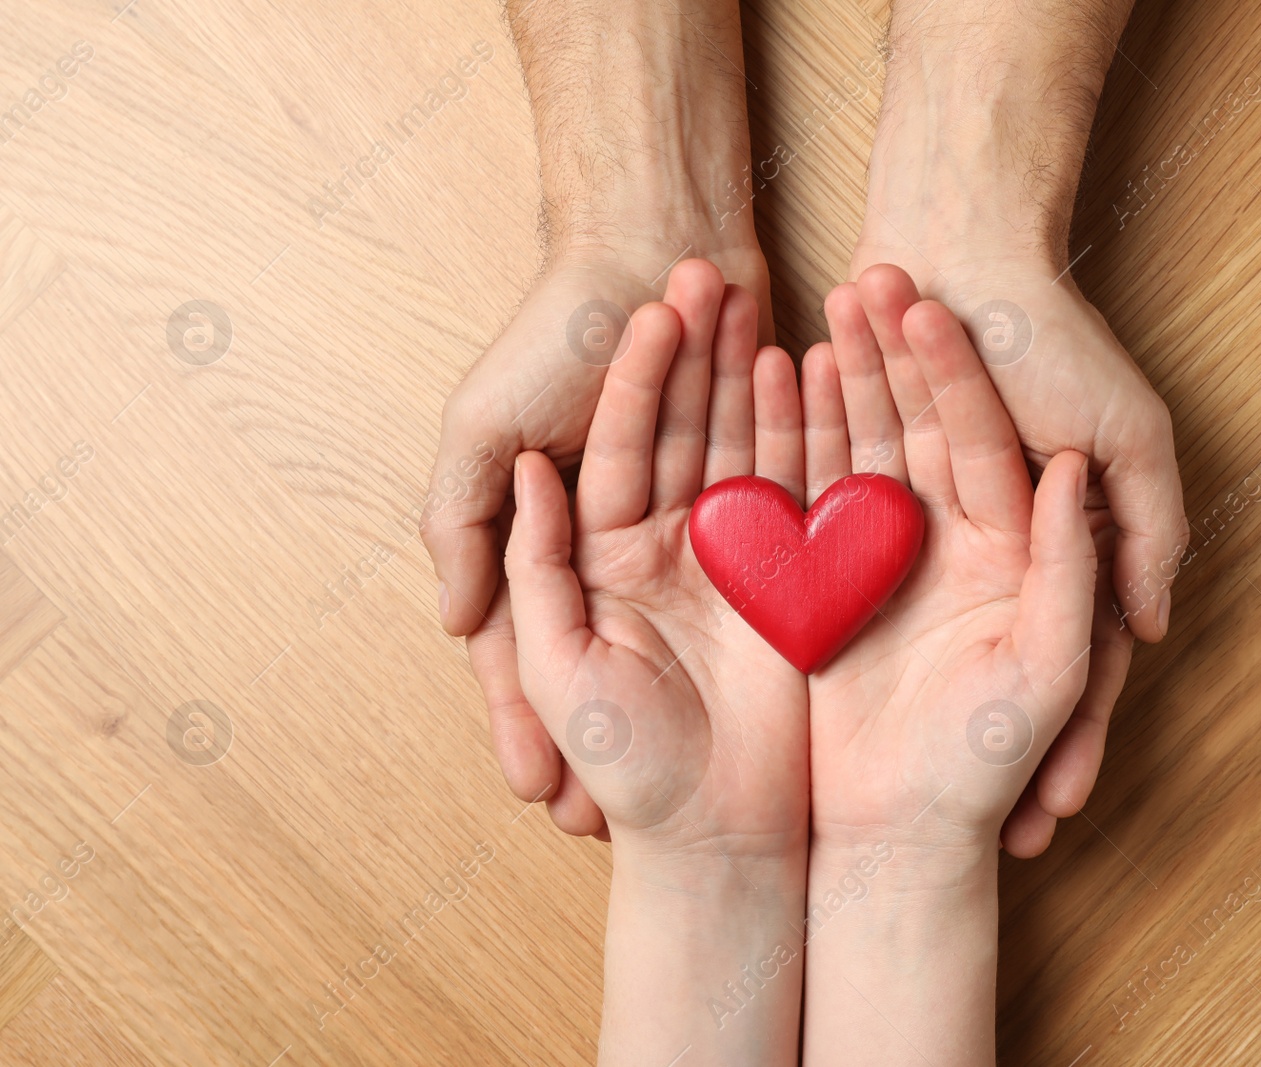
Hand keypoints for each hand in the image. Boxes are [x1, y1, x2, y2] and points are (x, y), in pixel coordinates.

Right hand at [423, 250, 767, 826]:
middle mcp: (627, 535)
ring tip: (697, 783)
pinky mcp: (768, 492)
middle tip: (617, 826)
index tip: (547, 796)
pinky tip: (761, 694)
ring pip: (688, 641)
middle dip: (618, 735)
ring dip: (690, 699)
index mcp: (557, 527)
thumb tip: (449, 620)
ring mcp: (700, 519)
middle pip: (620, 654)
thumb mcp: (484, 426)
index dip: (529, 717)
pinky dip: (754, 646)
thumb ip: (466, 520)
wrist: (665, 239)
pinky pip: (764, 578)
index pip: (533, 640)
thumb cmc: (560, 333)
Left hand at [502, 264, 809, 1062]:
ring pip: (738, 444)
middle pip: (679, 428)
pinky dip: (801, 433)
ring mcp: (731, 558)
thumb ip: (537, 566)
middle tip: (711, 272)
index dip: (633, 376)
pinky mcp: (789, 579)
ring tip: (765, 301)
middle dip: (695, 354)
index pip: (614, 445)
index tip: (652, 306)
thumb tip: (530, 471)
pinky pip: (794, 490)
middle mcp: (666, 547)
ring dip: (748, 376)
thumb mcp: (563, 662)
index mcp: (603, 559)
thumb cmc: (628, 762)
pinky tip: (810, 372)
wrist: (720, 834)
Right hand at [798, 286, 1095, 1062]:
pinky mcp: (824, 579)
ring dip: (846, 375)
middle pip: (923, 423)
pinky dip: (797, 434)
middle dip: (897, 350)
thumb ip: (1072, 568)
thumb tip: (1074, 472)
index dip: (959, 369)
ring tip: (823, 302)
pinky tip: (781, 374)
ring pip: (864, 442)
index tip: (931, 299)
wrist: (894, 835)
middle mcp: (948, 540)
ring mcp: (880, 553)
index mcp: (1010, 549)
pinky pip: (810, 490)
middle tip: (870, 271)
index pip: (987, 437)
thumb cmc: (983, 764)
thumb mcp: (1047, 665)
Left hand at [851, 0, 1187, 828]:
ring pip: (919, 633)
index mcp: (1059, 537)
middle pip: (983, 654)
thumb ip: (1145, 529)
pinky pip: (844, 569)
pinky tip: (831, 696)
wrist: (955, 244)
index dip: (1067, 734)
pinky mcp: (856, 489)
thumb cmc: (1056, 340)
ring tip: (884, 791)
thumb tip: (1156, 624)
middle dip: (971, 742)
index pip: (1073, 653)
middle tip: (969, 838)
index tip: (1049, 819)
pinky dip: (845, 625)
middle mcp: (990, 540)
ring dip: (908, 696)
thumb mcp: (1133, 439)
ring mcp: (921, 520)